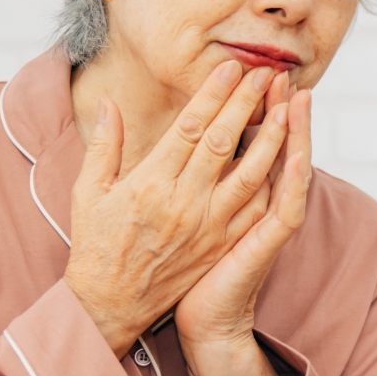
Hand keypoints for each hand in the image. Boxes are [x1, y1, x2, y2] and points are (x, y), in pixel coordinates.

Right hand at [64, 61, 288, 356]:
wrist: (112, 306)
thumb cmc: (96, 247)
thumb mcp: (88, 193)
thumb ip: (104, 146)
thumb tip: (110, 102)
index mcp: (149, 185)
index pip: (189, 128)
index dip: (213, 95)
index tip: (231, 68)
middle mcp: (183, 204)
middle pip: (224, 143)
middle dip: (248, 104)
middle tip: (266, 74)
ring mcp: (208, 227)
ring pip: (250, 174)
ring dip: (272, 138)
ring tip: (288, 107)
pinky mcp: (222, 245)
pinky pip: (256, 209)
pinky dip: (275, 182)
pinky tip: (288, 157)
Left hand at [175, 79, 313, 375]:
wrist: (200, 323)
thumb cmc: (180, 274)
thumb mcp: (173, 215)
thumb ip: (171, 175)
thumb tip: (160, 138)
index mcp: (229, 194)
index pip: (244, 141)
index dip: (247, 107)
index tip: (246, 73)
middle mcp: (252, 204)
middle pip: (270, 146)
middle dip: (275, 108)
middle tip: (279, 71)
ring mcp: (263, 224)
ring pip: (286, 170)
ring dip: (293, 134)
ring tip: (297, 98)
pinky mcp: (265, 245)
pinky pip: (287, 209)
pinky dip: (296, 181)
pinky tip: (299, 155)